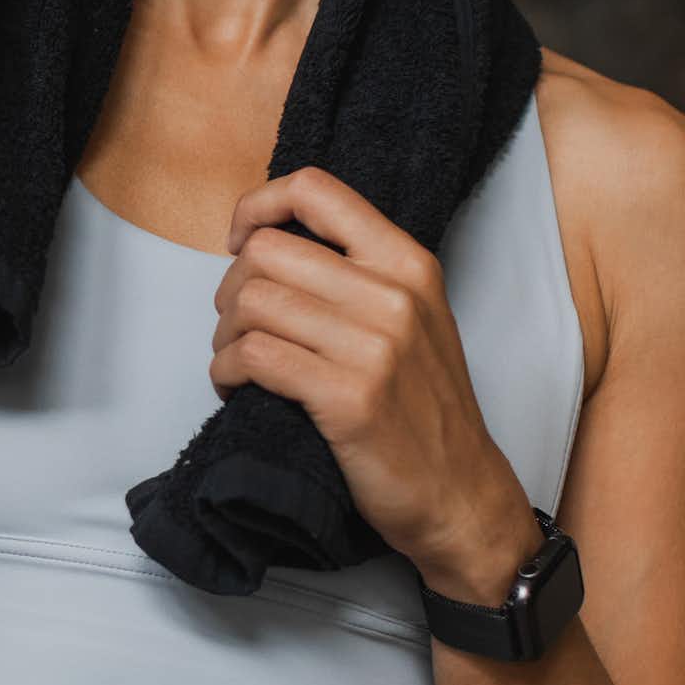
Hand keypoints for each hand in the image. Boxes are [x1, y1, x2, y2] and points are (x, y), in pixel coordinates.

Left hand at [208, 165, 535, 596]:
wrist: (460, 493)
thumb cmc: (423, 408)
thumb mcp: (412, 319)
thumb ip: (356, 274)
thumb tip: (269, 244)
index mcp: (408, 263)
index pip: (316, 190)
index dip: (259, 206)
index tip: (239, 241)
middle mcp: (393, 294)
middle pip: (266, 251)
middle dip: (231, 288)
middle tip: (236, 325)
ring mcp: (373, 346)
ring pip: (252, 302)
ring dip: (223, 335)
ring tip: (234, 362)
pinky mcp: (347, 398)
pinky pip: (253, 356)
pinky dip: (225, 371)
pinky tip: (234, 388)